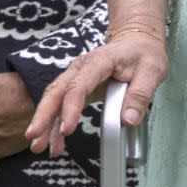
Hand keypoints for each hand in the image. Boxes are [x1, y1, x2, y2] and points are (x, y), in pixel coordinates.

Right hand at [27, 31, 167, 156]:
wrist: (136, 40)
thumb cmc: (143, 53)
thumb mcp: (151, 71)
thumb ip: (140, 95)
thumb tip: (128, 120)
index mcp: (98, 61)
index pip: (79, 86)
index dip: (70, 108)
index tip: (67, 129)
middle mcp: (81, 68)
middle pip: (56, 91)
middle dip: (43, 115)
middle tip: (34, 137)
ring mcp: (76, 78)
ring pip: (53, 100)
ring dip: (44, 123)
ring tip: (38, 147)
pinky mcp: (77, 88)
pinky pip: (61, 106)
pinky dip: (55, 124)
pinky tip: (54, 143)